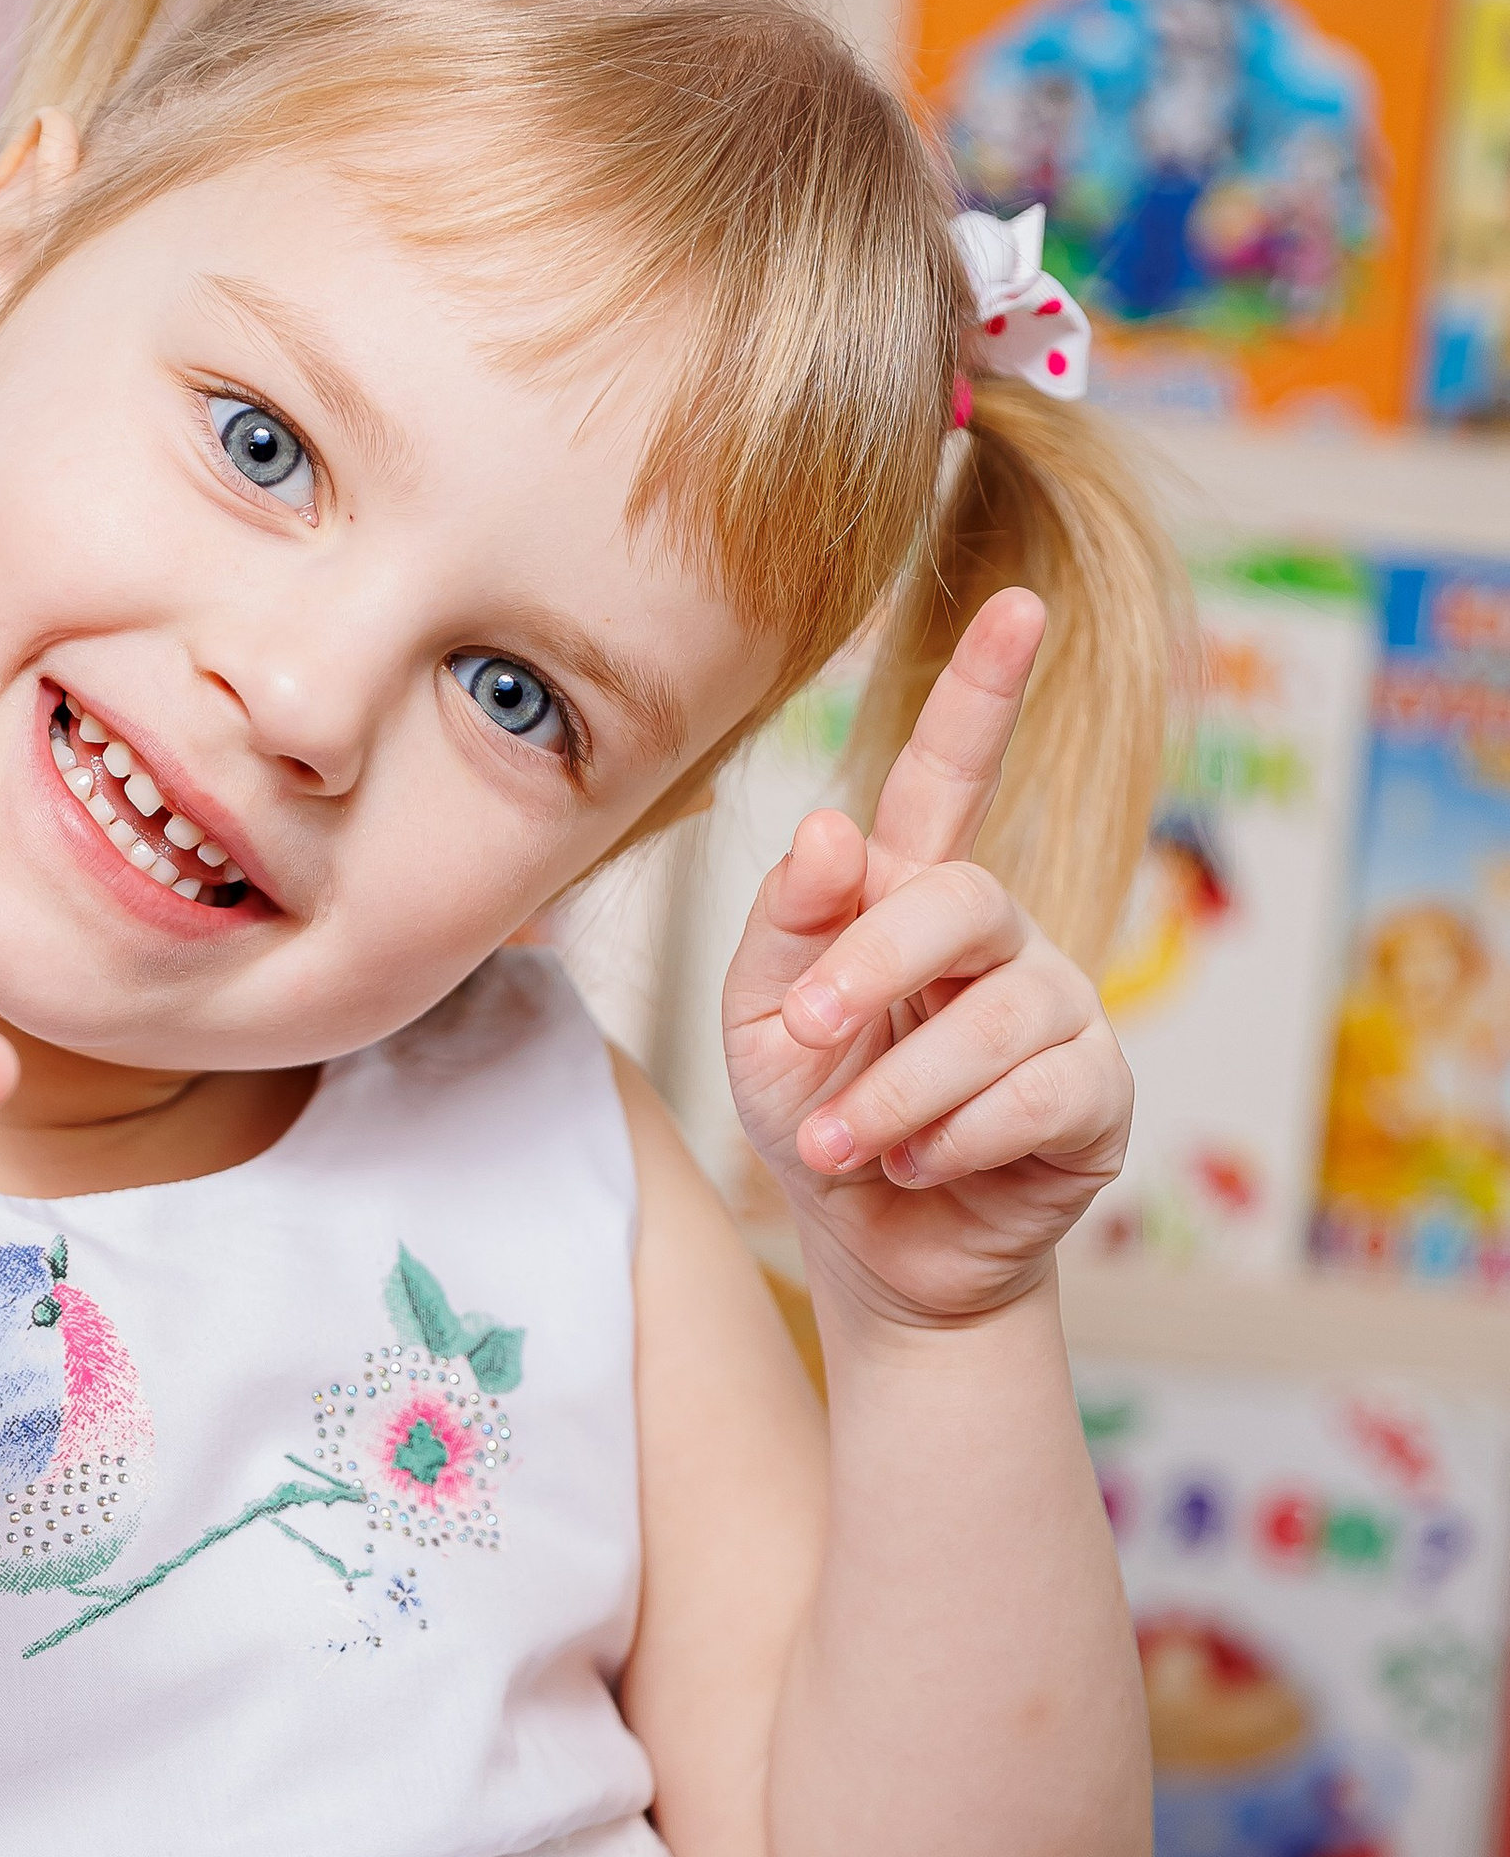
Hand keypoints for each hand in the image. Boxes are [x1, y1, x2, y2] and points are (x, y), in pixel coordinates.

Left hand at [722, 589, 1131, 1328]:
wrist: (874, 1252)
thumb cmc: (817, 1115)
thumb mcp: (762, 1024)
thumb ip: (788, 929)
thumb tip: (833, 829)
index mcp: (909, 895)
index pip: (945, 777)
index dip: (982, 692)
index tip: (1018, 603)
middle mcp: (998, 935)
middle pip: (961, 897)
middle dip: (873, 968)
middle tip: (809, 1038)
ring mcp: (1059, 1008)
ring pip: (994, 1014)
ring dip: (897, 1089)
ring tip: (838, 1146)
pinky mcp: (1095, 1093)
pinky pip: (1034, 1095)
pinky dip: (950, 1141)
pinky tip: (914, 1168)